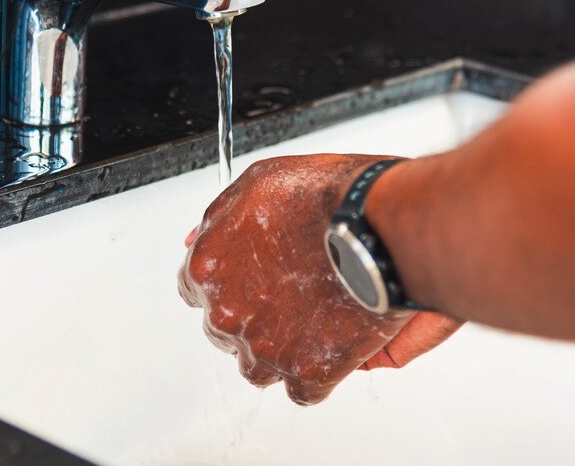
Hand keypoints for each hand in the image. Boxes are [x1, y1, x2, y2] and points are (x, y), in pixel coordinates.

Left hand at [178, 154, 461, 404]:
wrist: (381, 225)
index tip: (253, 281)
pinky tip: (334, 349)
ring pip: (258, 366)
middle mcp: (228, 313)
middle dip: (257, 316)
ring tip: (316, 324)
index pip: (197, 291)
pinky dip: (317, 374)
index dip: (231, 284)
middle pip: (228, 330)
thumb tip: (193, 242)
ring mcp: (265, 347)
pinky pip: (302, 392)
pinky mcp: (307, 372)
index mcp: (209, 267)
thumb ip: (220, 219)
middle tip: (295, 297)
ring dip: (281, 350)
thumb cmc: (329, 197)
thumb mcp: (258, 182)